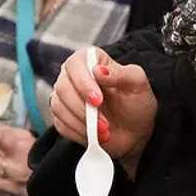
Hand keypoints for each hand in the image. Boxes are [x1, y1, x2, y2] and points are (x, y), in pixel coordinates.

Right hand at [49, 46, 156, 175]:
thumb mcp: (137, 84)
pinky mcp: (62, 117)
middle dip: (83, 109)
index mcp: (90, 60)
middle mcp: (73, 75)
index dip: (83, 83)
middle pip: (62, 87)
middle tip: (104, 123)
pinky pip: (60, 124)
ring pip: (59, 107)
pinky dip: (78, 132)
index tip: (98, 100)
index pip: (75, 64)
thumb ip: (121, 73)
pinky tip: (94, 135)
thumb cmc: (136, 102)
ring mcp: (65, 97)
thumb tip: (98, 70)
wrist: (134, 130)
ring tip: (104, 131)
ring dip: (82, 123)